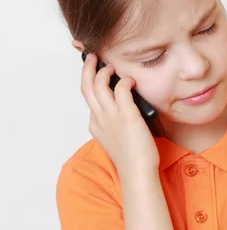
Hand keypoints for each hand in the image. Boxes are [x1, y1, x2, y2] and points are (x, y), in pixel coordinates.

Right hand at [80, 53, 159, 174]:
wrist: (137, 171)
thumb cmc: (131, 158)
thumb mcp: (116, 139)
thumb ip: (114, 124)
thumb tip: (124, 111)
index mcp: (95, 125)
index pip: (89, 99)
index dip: (90, 83)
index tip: (95, 74)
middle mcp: (99, 118)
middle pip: (86, 87)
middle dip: (87, 69)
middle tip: (92, 58)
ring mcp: (111, 115)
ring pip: (99, 84)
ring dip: (103, 71)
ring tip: (111, 66)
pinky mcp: (127, 114)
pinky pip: (121, 89)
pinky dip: (124, 81)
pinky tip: (130, 80)